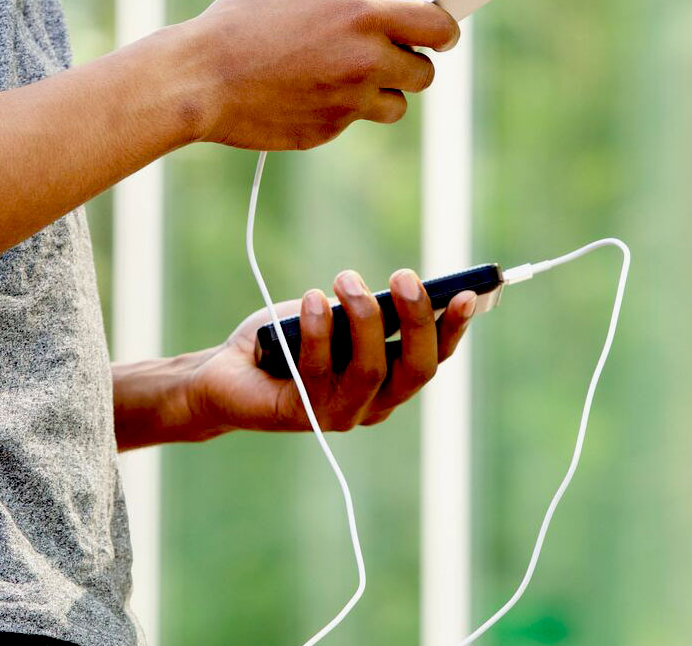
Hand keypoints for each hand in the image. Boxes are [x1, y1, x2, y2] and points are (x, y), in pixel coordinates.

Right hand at [169, 0, 458, 150]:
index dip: (443, 30)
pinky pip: (354, 120)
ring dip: (379, 92)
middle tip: (377, 52)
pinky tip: (303, 91)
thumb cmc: (240, 23)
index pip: (438, 28)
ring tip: (338, 74)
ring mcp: (349, 103)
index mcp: (362, 16)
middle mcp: (365, 62)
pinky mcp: (329, 132)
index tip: (439, 32)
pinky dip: (340, 108)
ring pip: (395, 105)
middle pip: (425, 73)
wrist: (199, 81)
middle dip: (408, 62)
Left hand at [184, 268, 477, 434]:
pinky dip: (318, 329)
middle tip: (405, 277)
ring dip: (363, 318)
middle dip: (416, 321)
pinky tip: (312, 299)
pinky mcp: (300, 414)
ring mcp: (338, 414)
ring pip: (370, 370)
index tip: (467, 292)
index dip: (454, 328)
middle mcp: (372, 405)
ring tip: (346, 278)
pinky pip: (318, 370)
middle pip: (415, 370)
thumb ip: (365, 311)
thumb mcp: (333, 317)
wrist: (224, 373)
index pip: (434, 358)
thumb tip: (395, 291)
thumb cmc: (286, 339)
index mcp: (389, 381)